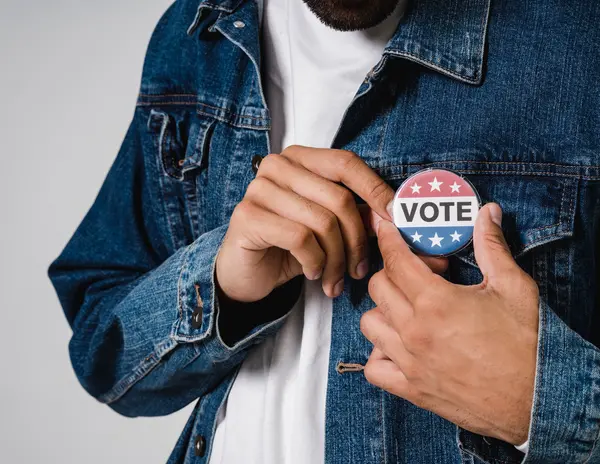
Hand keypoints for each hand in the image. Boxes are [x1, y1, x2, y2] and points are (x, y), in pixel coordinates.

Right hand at [216, 145, 396, 302]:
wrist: (245, 273)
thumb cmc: (287, 247)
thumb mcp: (327, 229)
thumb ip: (354, 215)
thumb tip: (391, 213)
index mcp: (299, 158)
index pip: (346, 164)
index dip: (375, 189)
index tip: (395, 217)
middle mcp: (277, 165)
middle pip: (339, 198)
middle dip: (356, 241)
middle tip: (358, 270)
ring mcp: (259, 188)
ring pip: (322, 222)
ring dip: (336, 260)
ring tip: (333, 279)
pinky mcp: (248, 215)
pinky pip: (301, 238)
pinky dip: (314, 262)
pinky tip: (311, 273)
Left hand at [360, 203, 538, 444]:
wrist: (539, 400)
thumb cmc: (528, 344)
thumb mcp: (513, 287)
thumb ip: (492, 247)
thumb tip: (486, 213)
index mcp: (436, 302)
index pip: (396, 260)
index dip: (388, 239)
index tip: (386, 229)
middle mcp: (414, 331)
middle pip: (379, 287)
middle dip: (395, 272)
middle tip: (425, 276)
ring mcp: (409, 362)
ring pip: (369, 324)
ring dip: (384, 310)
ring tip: (410, 310)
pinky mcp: (412, 389)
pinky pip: (374, 368)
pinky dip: (379, 354)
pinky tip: (400, 346)